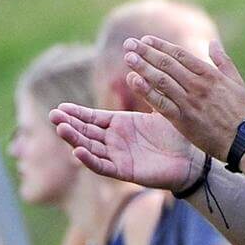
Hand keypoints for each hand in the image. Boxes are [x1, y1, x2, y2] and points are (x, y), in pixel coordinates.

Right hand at [50, 104, 199, 191]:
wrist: (192, 159)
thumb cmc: (176, 134)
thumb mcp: (159, 109)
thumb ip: (147, 92)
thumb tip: (133, 72)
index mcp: (120, 124)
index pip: (92, 118)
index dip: (76, 113)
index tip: (60, 106)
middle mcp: (115, 141)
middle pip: (86, 132)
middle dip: (69, 125)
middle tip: (52, 115)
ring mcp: (118, 157)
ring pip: (90, 148)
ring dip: (74, 140)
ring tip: (60, 129)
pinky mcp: (125, 171)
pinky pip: (103, 166)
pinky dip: (90, 160)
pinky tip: (77, 152)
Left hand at [120, 36, 244, 161]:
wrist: (241, 140)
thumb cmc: (239, 111)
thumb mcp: (236, 81)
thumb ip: (223, 60)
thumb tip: (212, 43)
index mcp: (210, 74)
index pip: (180, 54)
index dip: (161, 46)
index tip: (146, 39)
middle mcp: (198, 85)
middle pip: (167, 64)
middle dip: (146, 52)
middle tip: (129, 43)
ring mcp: (190, 102)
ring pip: (162, 80)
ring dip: (143, 67)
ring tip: (128, 57)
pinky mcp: (183, 120)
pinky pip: (161, 103)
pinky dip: (147, 91)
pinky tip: (134, 81)